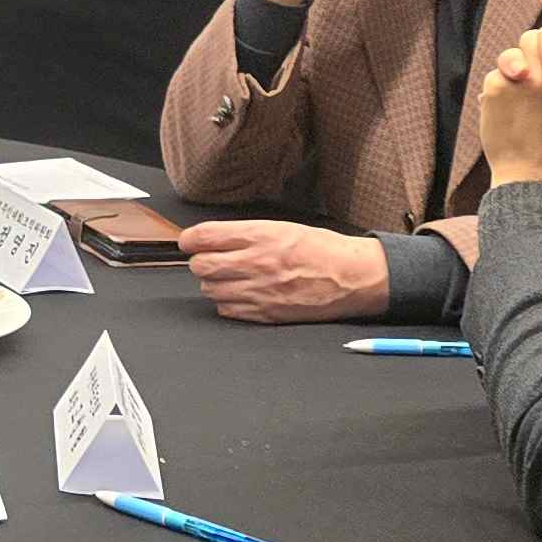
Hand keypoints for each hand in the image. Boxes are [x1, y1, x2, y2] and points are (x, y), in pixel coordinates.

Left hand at [177, 220, 390, 323]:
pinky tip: (242, 294)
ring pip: (210, 290)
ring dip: (214, 283)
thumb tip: (210, 239)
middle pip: (201, 266)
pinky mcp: (265, 313)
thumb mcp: (281, 227)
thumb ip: (244, 234)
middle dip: (200, 262)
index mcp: (260, 236)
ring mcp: (259, 291)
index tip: (189, 242)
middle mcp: (255, 263)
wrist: (352, 277)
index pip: (203, 237)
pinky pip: (226, 310)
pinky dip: (227, 303)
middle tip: (211, 260)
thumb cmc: (321, 250)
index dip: (189, 239)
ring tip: (232, 277)